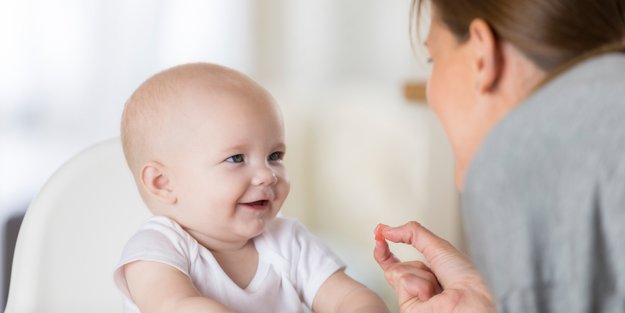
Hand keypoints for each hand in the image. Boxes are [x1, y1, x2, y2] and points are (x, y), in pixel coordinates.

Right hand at [373, 222, 495, 312]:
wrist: (469, 301)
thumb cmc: (465, 280)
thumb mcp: (439, 247)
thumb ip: (413, 233)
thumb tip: (388, 229)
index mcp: (429, 276)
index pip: (401, 264)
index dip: (387, 251)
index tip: (380, 235)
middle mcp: (419, 287)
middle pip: (393, 268)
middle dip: (384, 252)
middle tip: (379, 237)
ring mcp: (412, 298)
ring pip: (398, 271)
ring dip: (418, 272)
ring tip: (436, 285)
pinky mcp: (406, 307)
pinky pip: (403, 282)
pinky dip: (418, 283)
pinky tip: (430, 294)